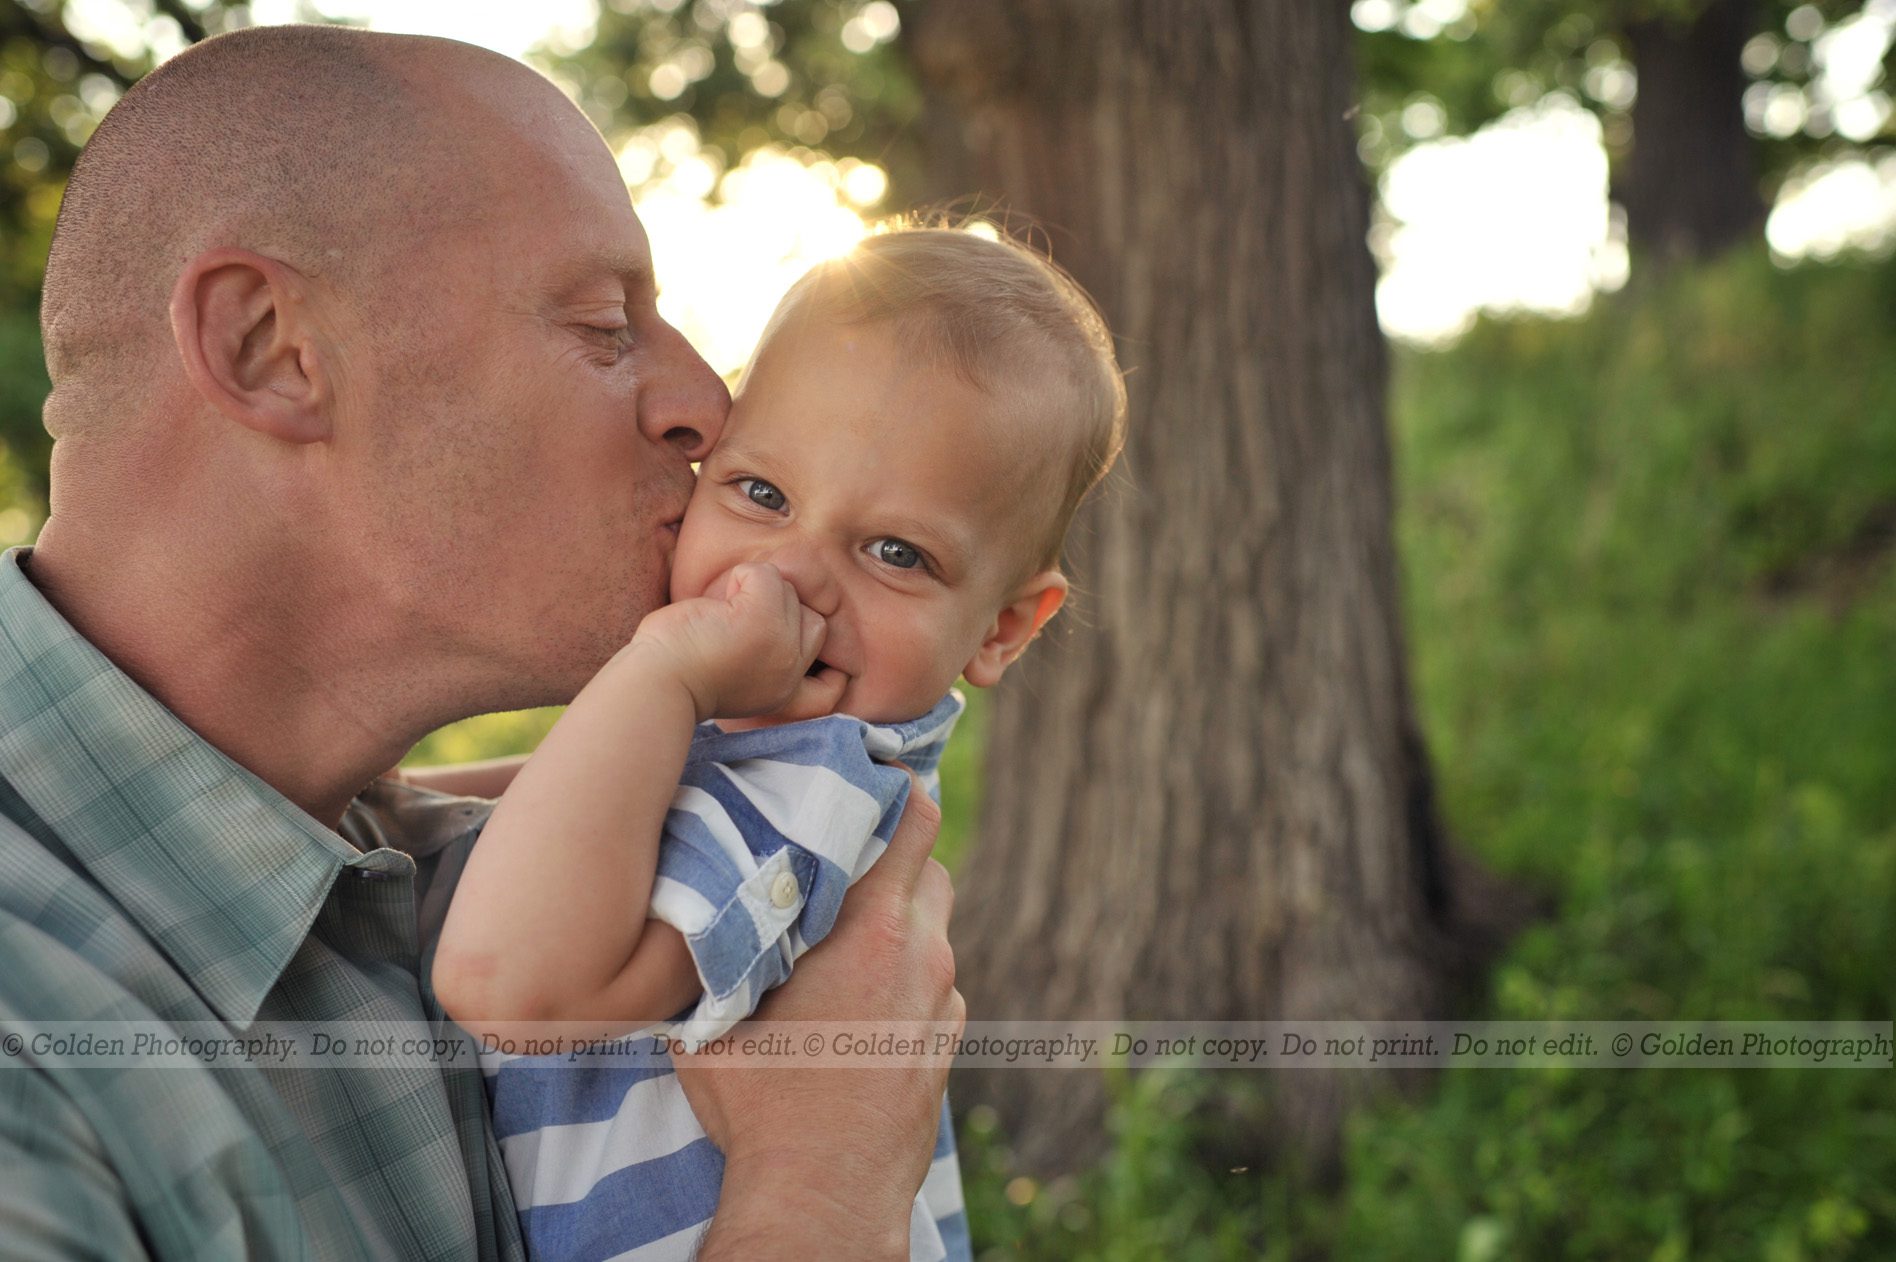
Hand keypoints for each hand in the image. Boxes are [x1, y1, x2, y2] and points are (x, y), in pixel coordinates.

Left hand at [629, 562, 845, 721]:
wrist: (655, 684)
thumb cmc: (678, 674)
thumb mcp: (737, 675)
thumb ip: (766, 652)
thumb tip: (777, 591)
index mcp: (786, 691)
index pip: (825, 660)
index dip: (811, 642)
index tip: (779, 637)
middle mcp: (792, 671)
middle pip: (810, 615)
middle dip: (775, 607)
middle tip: (728, 625)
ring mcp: (782, 644)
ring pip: (787, 589)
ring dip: (747, 592)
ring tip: (716, 619)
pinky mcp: (763, 620)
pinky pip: (763, 574)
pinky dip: (734, 580)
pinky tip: (713, 607)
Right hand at [677, 772, 962, 1255]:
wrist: (824, 1199)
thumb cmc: (763, 1108)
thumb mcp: (712, 1019)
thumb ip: (712, 949)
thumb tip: (683, 896)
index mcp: (872, 930)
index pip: (915, 821)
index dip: (894, 788)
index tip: (862, 774)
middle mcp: (922, 955)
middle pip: (927, 867)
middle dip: (888, 852)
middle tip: (835, 852)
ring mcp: (943, 1001)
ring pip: (932, 925)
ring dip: (895, 916)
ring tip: (838, 929)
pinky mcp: (947, 1041)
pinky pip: (933, 979)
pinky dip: (905, 970)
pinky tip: (857, 995)